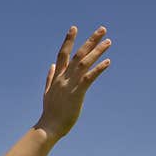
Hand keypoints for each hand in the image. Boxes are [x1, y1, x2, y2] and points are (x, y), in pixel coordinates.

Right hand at [35, 25, 111, 139]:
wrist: (49, 127)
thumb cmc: (50, 113)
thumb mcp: (47, 93)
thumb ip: (49, 78)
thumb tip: (51, 65)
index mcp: (57, 77)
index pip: (62, 54)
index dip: (68, 41)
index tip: (74, 28)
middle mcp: (63, 78)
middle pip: (77, 54)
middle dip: (90, 41)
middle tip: (102, 29)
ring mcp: (69, 85)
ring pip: (84, 63)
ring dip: (97, 51)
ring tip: (108, 41)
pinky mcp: (77, 93)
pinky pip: (89, 78)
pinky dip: (98, 69)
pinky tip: (107, 62)